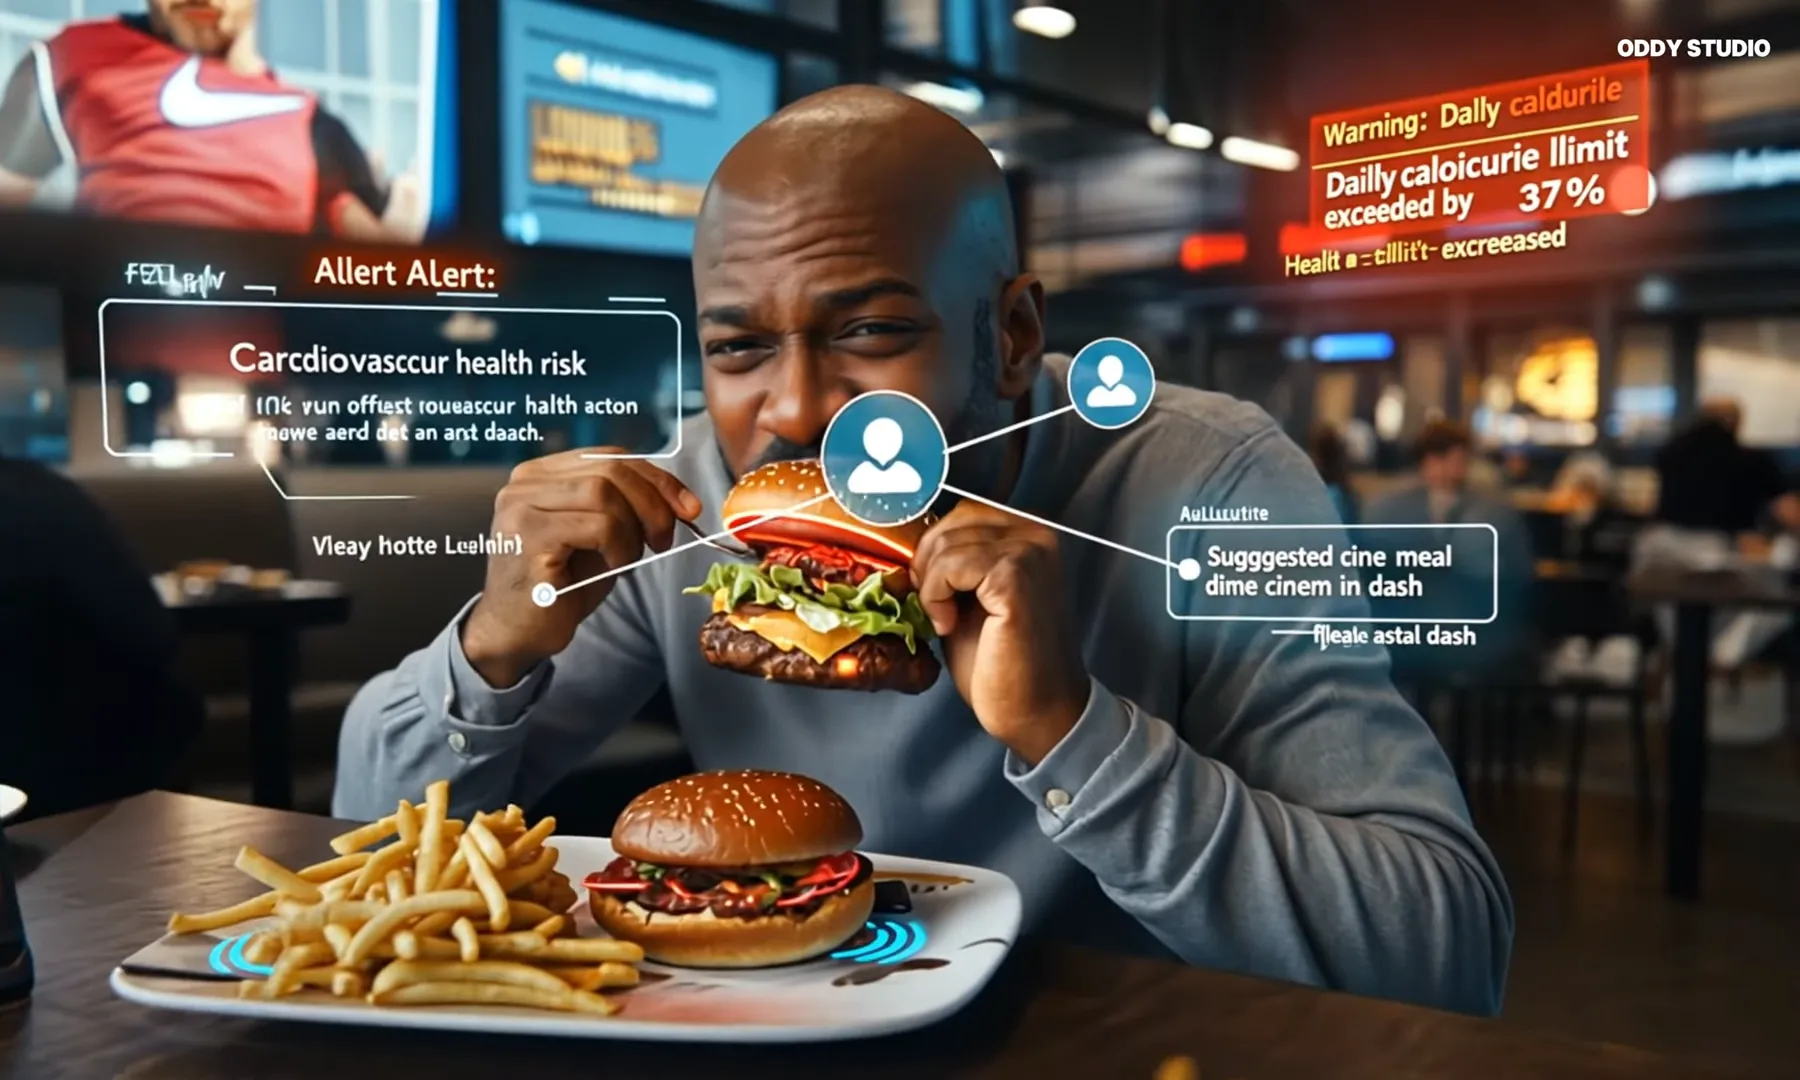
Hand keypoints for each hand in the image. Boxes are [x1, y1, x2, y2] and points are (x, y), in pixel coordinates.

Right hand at [462, 449, 699, 686]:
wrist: (518, 634)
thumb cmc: (562, 587)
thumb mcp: (601, 536)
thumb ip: (627, 507)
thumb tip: (680, 499)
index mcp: (542, 474)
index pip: (612, 457)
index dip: (657, 479)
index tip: (689, 508)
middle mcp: (525, 482)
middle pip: (612, 469)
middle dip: (654, 502)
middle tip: (664, 540)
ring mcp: (522, 505)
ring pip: (605, 492)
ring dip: (633, 529)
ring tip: (628, 559)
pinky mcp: (528, 535)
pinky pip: (599, 525)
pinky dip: (620, 547)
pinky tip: (613, 568)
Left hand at [910, 502, 1089, 764]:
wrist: (1034, 710)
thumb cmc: (1003, 661)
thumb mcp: (972, 597)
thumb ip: (955, 564)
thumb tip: (912, 542)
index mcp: (1029, 535)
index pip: (963, 513)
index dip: (934, 548)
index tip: (929, 588)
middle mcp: (1036, 535)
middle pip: (954, 521)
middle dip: (929, 564)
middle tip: (933, 607)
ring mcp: (1028, 554)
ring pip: (947, 544)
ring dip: (931, 586)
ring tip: (946, 621)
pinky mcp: (1014, 578)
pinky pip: (950, 566)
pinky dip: (936, 596)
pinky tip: (948, 625)